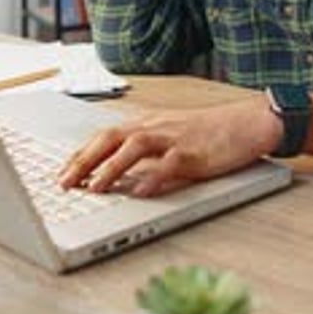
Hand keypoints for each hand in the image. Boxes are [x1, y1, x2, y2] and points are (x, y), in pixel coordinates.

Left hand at [58, 94, 282, 197]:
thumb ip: (147, 154)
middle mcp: (156, 127)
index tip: (62, 173)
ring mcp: (175, 138)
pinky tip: (140, 192)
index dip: (81, 155)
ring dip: (111, 168)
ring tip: (94, 188)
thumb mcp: (173, 137)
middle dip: (84, 161)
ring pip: (134, 147)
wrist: (250, 121)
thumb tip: (120, 177)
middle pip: (111, 138)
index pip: (106, 136)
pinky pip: (170, 164)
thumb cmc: (213, 132)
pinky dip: (153, 178)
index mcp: (149, 123)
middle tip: (64, 184)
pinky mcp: (195, 152)